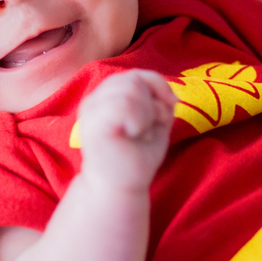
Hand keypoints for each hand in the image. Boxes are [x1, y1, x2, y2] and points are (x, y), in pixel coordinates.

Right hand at [76, 70, 176, 195]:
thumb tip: (170, 93)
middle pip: (134, 79)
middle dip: (152, 104)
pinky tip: (133, 134)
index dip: (158, 85)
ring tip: (138, 134)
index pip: (137, 74)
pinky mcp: (92, 123)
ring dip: (146, 114)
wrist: (121, 186)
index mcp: (108, 95)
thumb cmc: (137, 156)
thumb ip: (159, 100)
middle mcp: (96, 98)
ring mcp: (91, 109)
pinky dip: (138, 119)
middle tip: (147, 129)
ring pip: (130, 90)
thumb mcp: (154, 121)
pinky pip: (123, 104)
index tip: (170, 105)